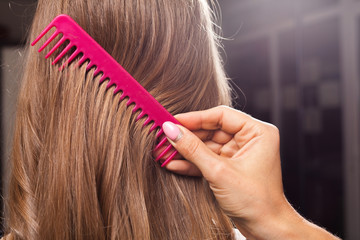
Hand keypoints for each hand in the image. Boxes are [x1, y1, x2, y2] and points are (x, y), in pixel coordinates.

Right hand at [162, 106, 339, 239]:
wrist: (266, 229)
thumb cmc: (256, 201)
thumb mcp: (219, 172)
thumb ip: (194, 149)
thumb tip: (172, 131)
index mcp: (257, 132)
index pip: (221, 115)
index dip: (195, 117)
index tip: (173, 121)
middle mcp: (249, 139)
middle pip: (212, 129)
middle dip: (188, 136)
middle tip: (165, 136)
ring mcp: (239, 154)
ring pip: (207, 145)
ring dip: (187, 151)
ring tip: (165, 151)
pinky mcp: (231, 167)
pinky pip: (208, 159)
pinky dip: (192, 163)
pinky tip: (174, 163)